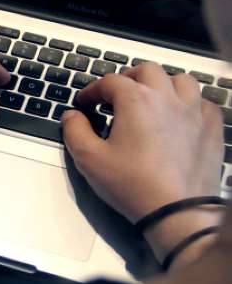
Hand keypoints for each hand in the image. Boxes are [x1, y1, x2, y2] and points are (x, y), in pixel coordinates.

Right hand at [62, 63, 224, 263]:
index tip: (86, 102)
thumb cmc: (133, 185)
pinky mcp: (211, 129)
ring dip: (163, 84)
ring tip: (151, 99)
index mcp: (136, 101)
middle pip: (147, 71)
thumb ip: (74, 131)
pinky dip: (191, 103)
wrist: (176, 212)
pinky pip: (204, 103)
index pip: (110, 81)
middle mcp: (167, 99)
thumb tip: (72, 116)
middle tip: (116, 95)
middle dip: (128, 78)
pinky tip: (181, 117)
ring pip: (181, 80)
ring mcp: (194, 112)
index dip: (93, 90)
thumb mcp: (89, 159)